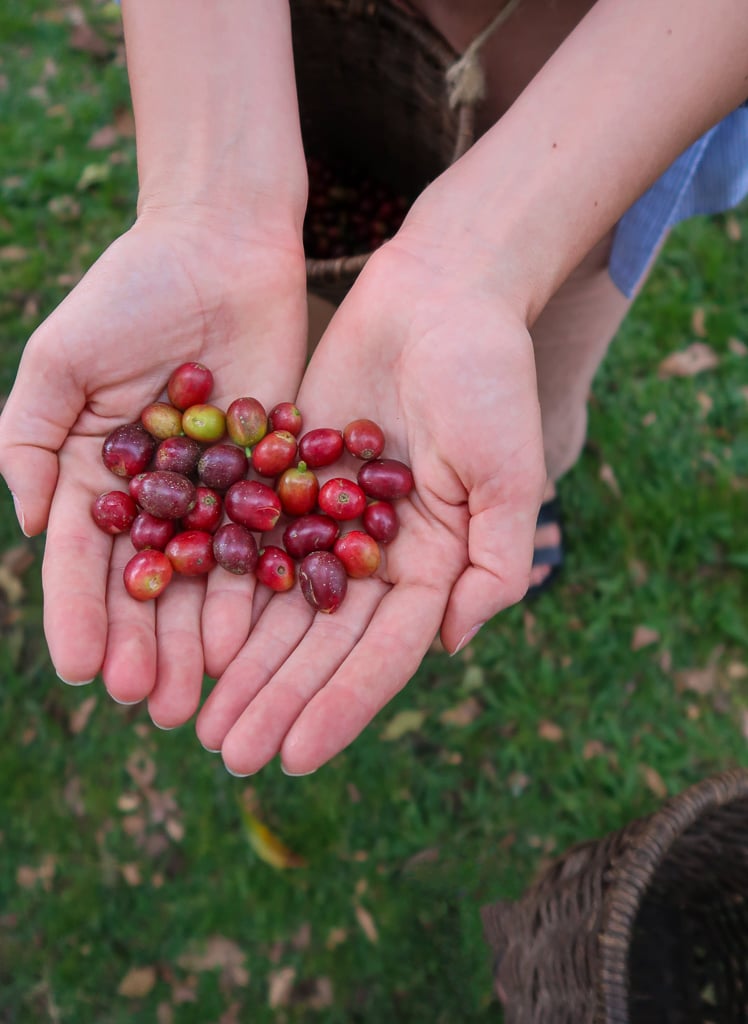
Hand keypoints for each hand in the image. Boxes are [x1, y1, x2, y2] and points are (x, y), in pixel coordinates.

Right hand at [0, 211, 307, 725]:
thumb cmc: (132, 292)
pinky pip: (269, 543)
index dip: (81, 616)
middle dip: (146, 646)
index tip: (84, 670)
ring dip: (200, 639)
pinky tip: (256, 637)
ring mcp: (219, 493)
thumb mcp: (61, 358)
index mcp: (97, 475)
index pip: (84, 560)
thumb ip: (30, 438)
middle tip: (151, 704)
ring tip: (200, 695)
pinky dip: (261, 590)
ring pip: (208, 580)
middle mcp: (159, 497)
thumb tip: (35, 525)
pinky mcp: (277, 478)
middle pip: (148, 586)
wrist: (223, 244)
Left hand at [195, 240, 546, 774]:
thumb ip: (494, 563)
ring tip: (199, 716)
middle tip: (229, 754)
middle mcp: (379, 555)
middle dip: (278, 698)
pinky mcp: (290, 480)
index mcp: (435, 566)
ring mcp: (330, 520)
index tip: (296, 756)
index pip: (383, 653)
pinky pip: (249, 543)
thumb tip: (448, 645)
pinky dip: (219, 589)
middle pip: (321, 643)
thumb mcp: (510, 471)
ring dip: (241, 663)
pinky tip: (184, 630)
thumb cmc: (488, 378)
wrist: (439, 292)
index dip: (341, 704)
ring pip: (277, 606)